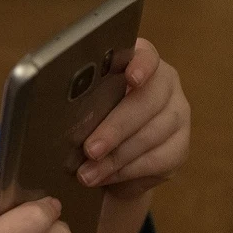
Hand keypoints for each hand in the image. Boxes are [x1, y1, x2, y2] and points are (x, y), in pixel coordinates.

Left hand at [77, 38, 190, 198]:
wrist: (111, 156)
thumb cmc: (89, 119)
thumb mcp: (81, 104)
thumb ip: (76, 99)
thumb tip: (51, 107)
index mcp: (139, 62)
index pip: (146, 56)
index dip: (140, 65)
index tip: (131, 78)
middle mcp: (165, 84)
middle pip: (147, 101)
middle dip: (115, 128)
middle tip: (90, 149)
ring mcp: (177, 115)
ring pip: (152, 134)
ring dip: (116, 157)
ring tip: (88, 173)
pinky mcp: (180, 146)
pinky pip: (159, 160)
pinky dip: (129, 171)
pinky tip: (106, 177)